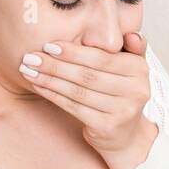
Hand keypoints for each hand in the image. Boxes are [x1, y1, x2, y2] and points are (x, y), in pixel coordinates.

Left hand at [20, 31, 159, 168]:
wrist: (127, 134)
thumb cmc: (121, 94)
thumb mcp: (131, 68)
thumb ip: (131, 48)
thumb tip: (130, 34)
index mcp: (140, 70)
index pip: (102, 58)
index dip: (74, 52)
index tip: (49, 45)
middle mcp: (136, 91)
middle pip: (88, 75)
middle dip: (56, 65)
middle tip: (31, 56)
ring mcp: (123, 111)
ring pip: (78, 91)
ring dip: (50, 79)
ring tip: (28, 70)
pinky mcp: (108, 127)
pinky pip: (74, 107)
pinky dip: (53, 95)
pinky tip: (38, 86)